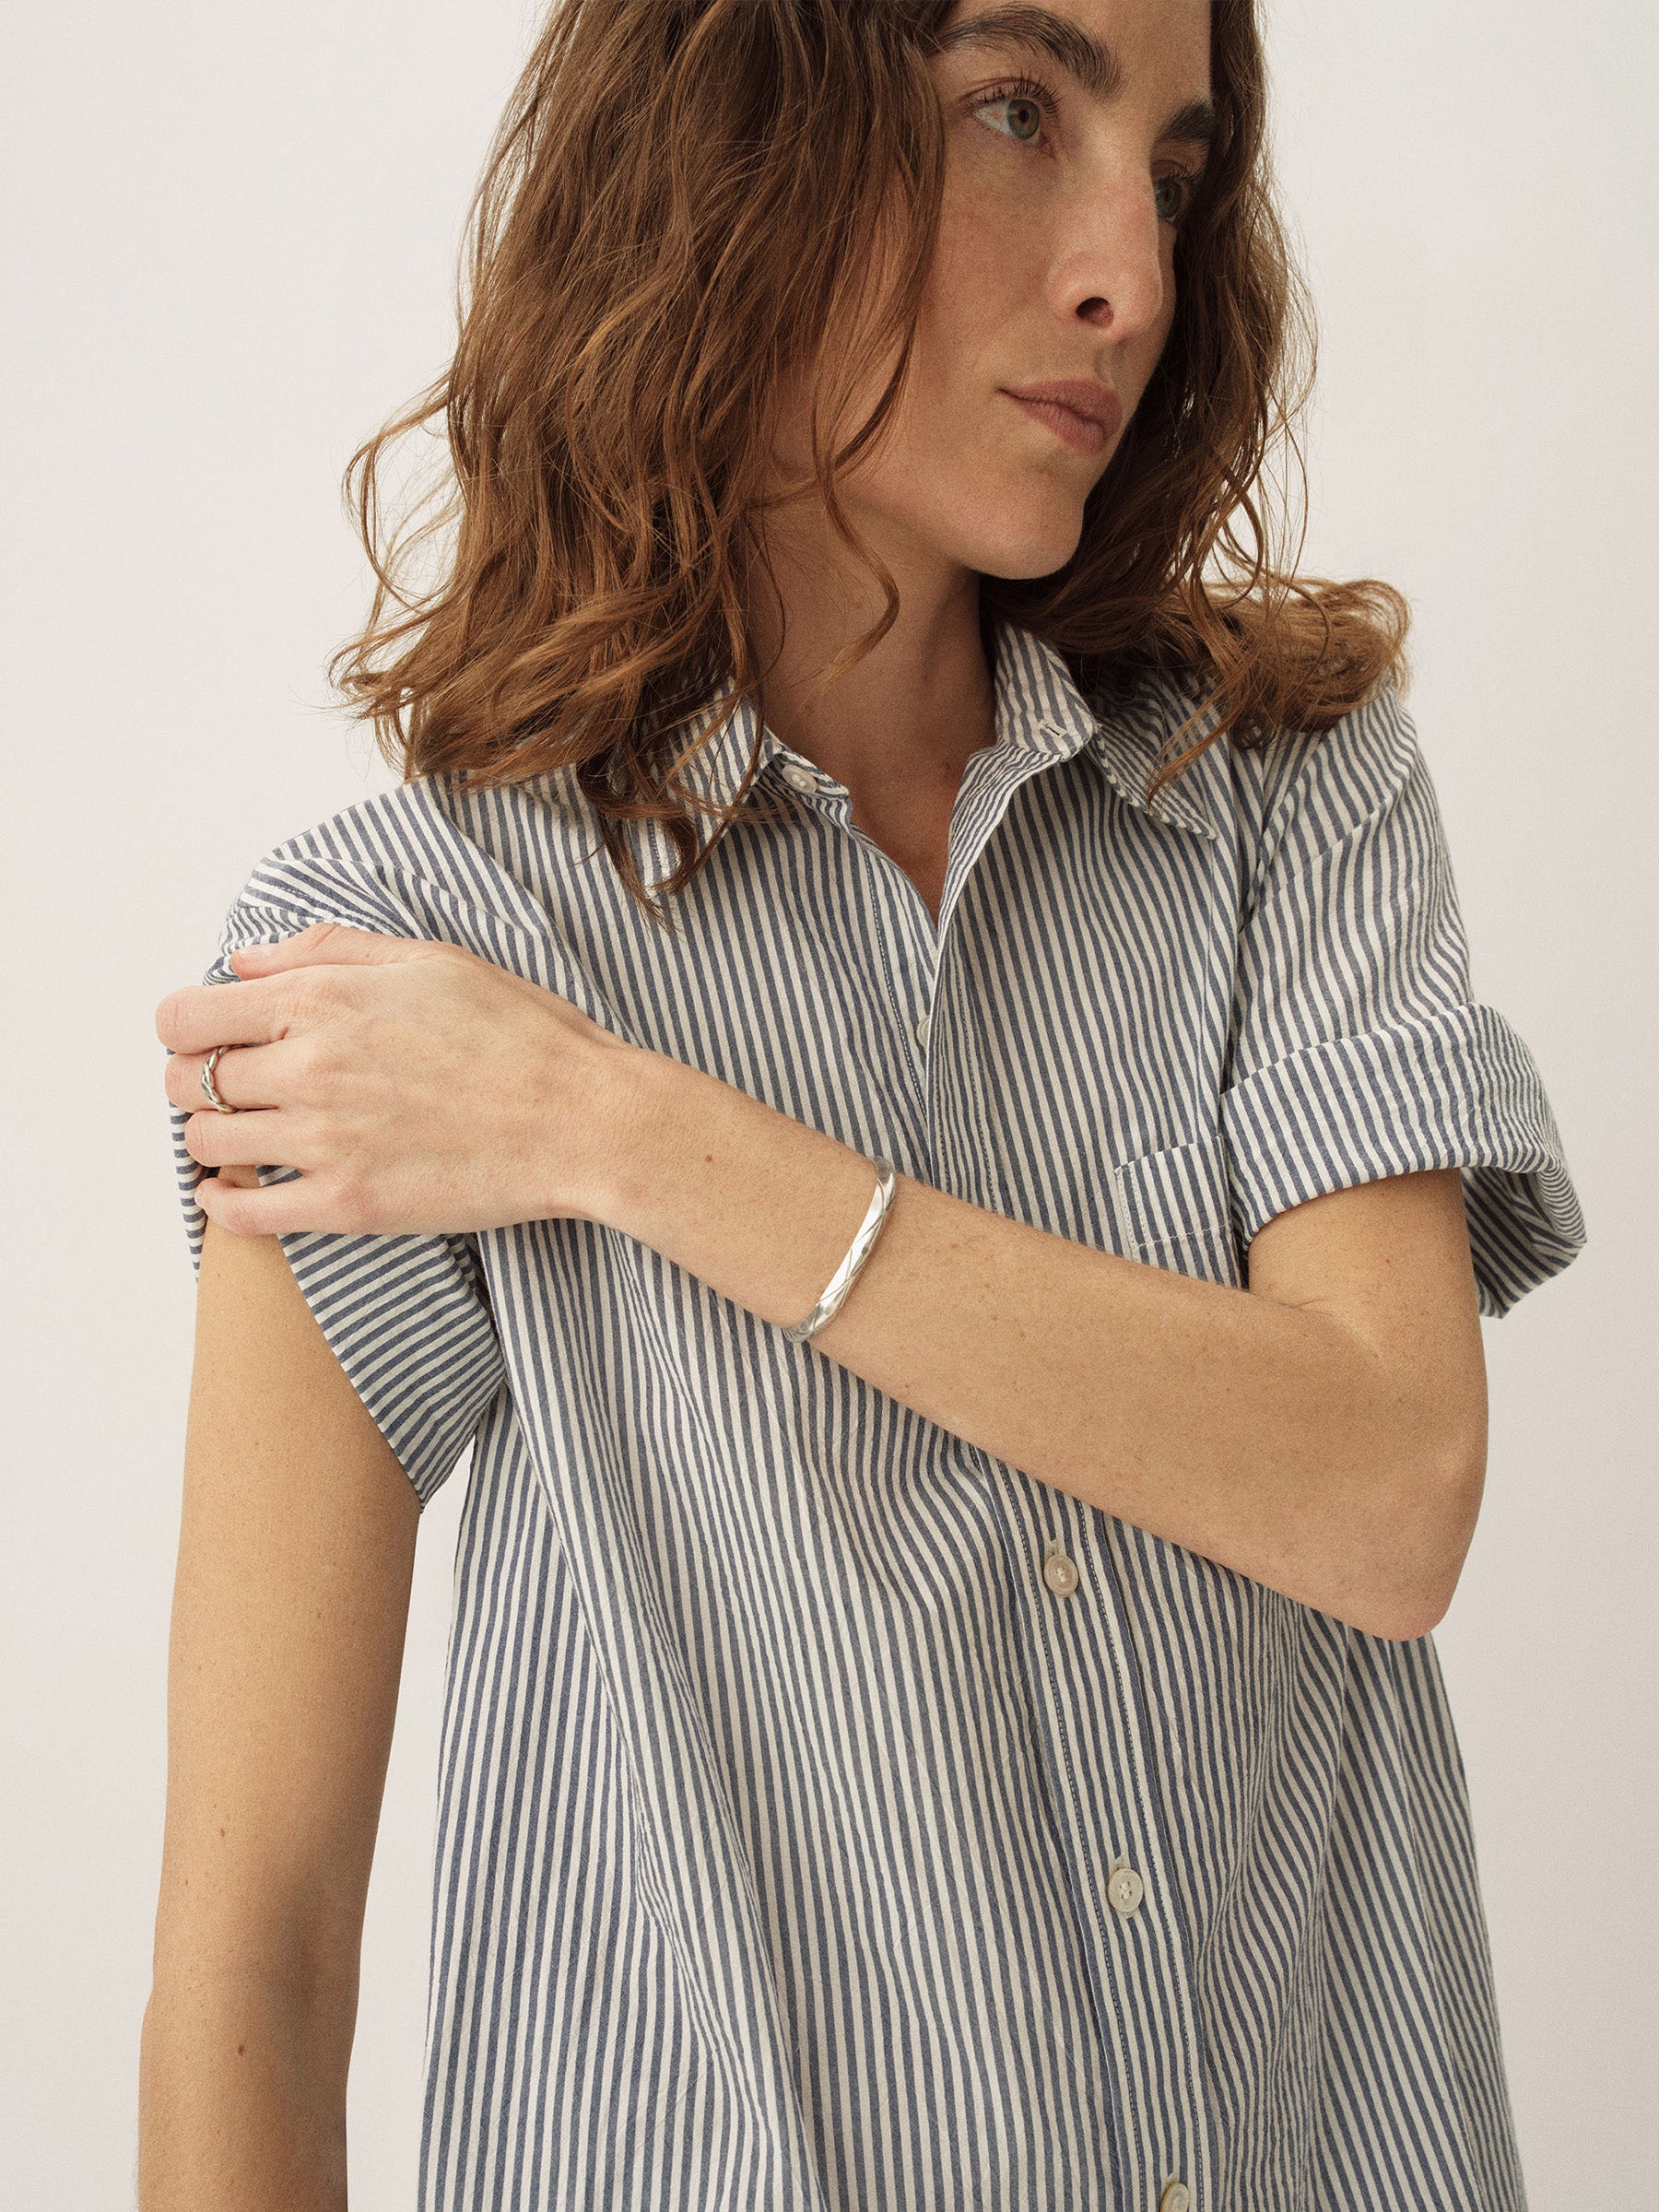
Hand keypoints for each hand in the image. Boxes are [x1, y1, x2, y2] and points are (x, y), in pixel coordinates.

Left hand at [157, 923, 651, 1237]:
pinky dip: (221, 1207)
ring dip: (212, 1139)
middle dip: (195, 1080)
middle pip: (185, 1081)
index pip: (186, 1015)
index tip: (207, 1036)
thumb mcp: (429, 959)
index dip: (186, 1027)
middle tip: (230, 1087)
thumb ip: (326, 950)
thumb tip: (245, 960)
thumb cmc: (522, 1035)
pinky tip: (231, 1194)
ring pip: (206, 1144)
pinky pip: (243, 1216)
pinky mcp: (348, 1204)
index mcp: (323, 997)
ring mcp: (325, 1141)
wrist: (584, 1121)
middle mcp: (309, 1066)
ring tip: (243, 1136)